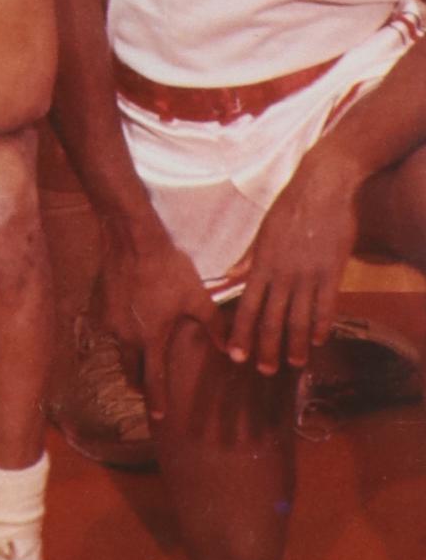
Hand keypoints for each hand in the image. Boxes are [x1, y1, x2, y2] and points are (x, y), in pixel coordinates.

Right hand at [101, 222, 226, 411]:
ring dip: (129, 358)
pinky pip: (109, 328)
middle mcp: (126, 336)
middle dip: (140, 383)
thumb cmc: (167, 269)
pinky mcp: (99, 305)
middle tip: (146, 391)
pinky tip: (126, 324)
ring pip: (119, 349)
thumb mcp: (197, 297)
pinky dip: (119, 333)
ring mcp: (109, 321)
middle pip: (131, 369)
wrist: (132, 240)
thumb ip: (214, 326)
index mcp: (151, 338)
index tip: (158, 417)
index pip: (154, 379)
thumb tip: (233, 351)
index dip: (157, 399)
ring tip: (137, 360)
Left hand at [228, 145, 357, 377]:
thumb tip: (227, 278)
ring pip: (299, 318)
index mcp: (261, 265)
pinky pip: (327, 305)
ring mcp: (308, 275)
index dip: (242, 333)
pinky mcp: (332, 272)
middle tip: (264, 371)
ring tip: (292, 363)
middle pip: (272, 319)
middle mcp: (282, 274)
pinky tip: (317, 340)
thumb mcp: (262, 233)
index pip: (247, 307)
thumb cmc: (289, 208)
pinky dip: (321, 325)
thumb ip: (247, 260)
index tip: (236, 355)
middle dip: (266, 348)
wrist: (323, 188)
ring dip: (294, 344)